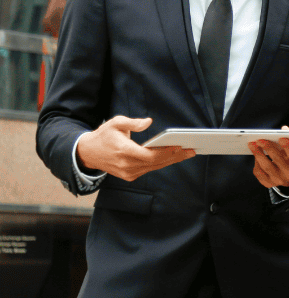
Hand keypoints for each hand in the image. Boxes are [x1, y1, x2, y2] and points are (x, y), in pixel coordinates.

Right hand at [76, 116, 193, 181]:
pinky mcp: (129, 176)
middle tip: (191, 150)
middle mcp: (126, 165)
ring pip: (154, 167)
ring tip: (187, 153)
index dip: (166, 152)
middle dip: (175, 156)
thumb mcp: (115, 123)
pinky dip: (162, 163)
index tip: (180, 146)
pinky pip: (149, 169)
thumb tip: (148, 121)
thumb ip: (132, 123)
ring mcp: (128, 172)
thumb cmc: (104, 135)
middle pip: (156, 163)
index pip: (149, 155)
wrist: (88, 153)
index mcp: (123, 151)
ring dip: (171, 160)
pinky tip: (173, 157)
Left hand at [251, 126, 288, 188]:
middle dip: (268, 148)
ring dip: (258, 154)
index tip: (281, 137)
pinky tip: (255, 155)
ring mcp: (279, 180)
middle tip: (259, 139)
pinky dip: (256, 163)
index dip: (288, 147)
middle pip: (278, 160)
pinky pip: (259, 173)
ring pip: (267, 167)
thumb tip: (285, 129)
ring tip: (252, 144)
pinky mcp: (269, 183)